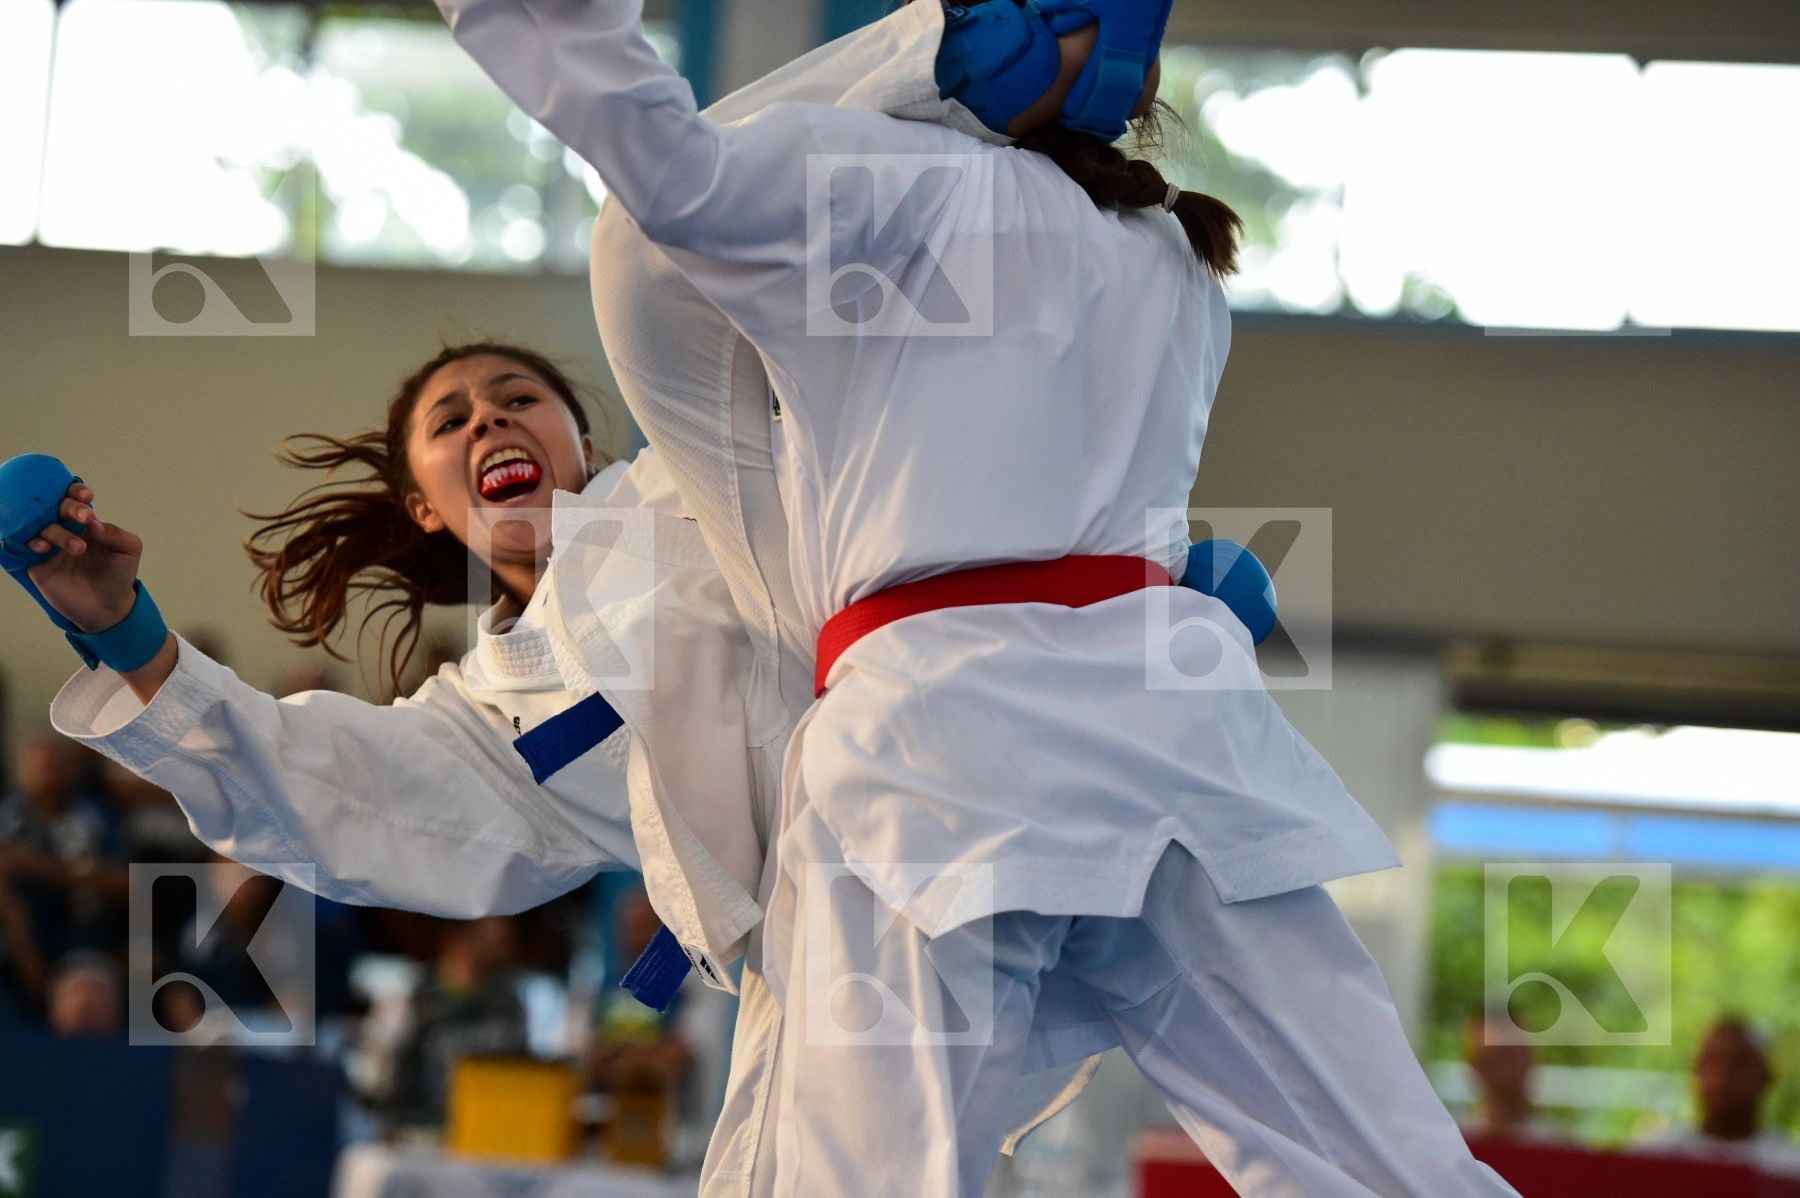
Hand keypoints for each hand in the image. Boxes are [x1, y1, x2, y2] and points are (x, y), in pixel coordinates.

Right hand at [23, 482, 145, 632]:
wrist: (106, 606)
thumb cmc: (118, 575)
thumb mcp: (128, 551)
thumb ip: (117, 535)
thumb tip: (95, 523)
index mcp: (85, 522)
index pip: (75, 499)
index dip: (76, 493)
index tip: (86, 496)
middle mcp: (65, 529)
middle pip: (56, 507)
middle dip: (69, 508)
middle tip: (84, 517)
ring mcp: (49, 544)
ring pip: (41, 525)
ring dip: (55, 530)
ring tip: (78, 548)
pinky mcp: (37, 562)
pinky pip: (25, 544)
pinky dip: (32, 542)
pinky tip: (43, 548)